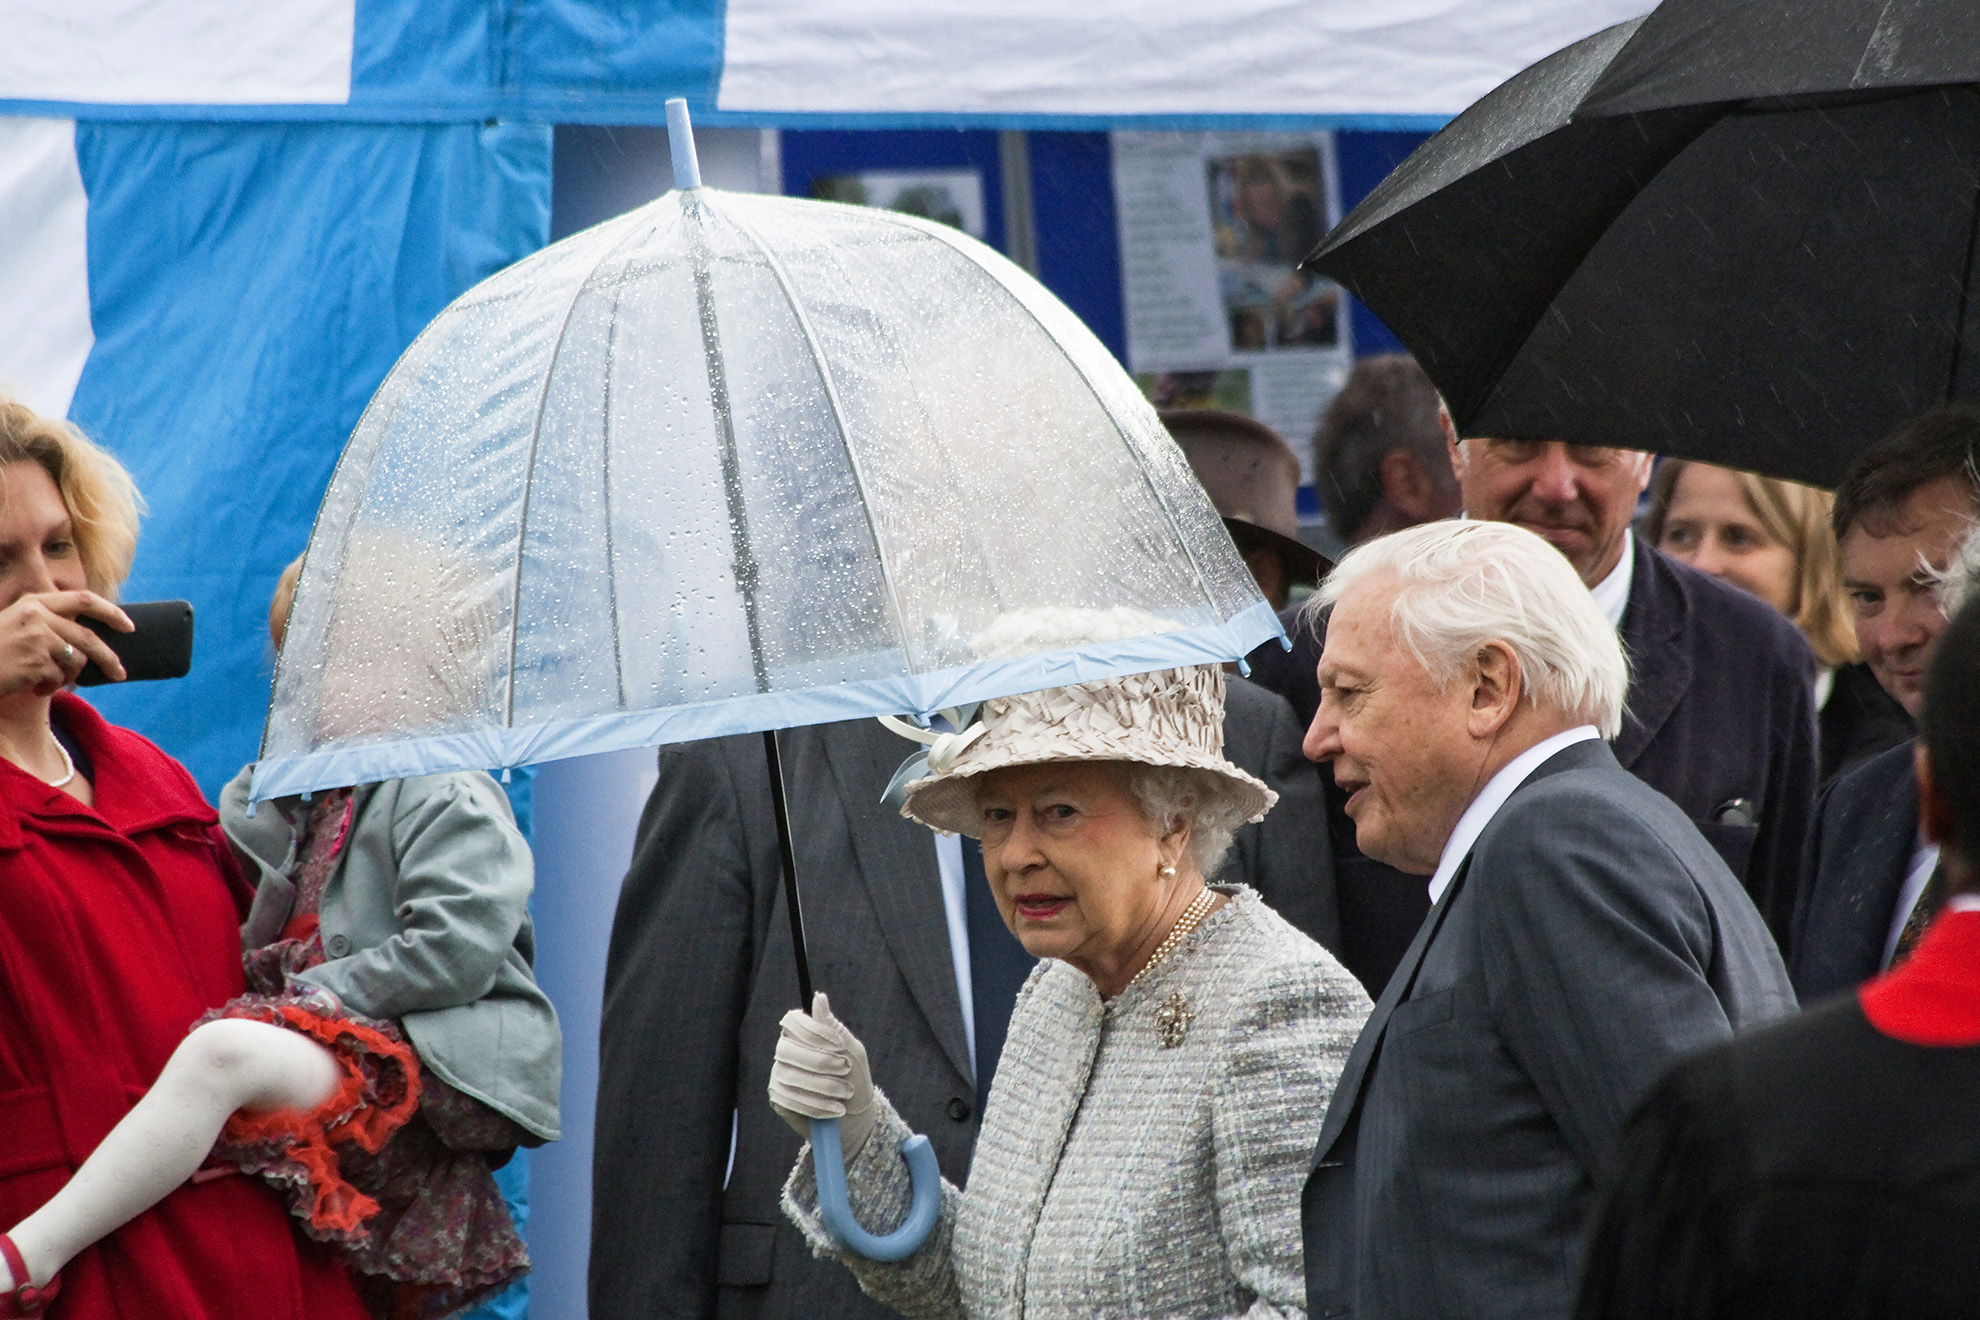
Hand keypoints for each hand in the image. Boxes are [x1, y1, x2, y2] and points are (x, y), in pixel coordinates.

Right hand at [0, 590, 130, 699]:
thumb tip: (87, 642)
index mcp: (34, 603)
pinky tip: (34, 689)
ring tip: (46, 683)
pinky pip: (60, 677)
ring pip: (76, 661)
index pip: (83, 599)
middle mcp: (37, 615)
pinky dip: (52, 687)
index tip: (128, 625)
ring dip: (66, 678)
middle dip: (108, 658)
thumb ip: (48, 626)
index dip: (110, 611)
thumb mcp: (17, 627)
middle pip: (88, 637)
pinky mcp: (36, 659)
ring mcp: (37, 637)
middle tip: (120, 674)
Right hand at [769, 992, 877, 1159]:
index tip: (839, 1045)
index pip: (792, 1021)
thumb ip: (833, 1027)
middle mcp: (786, 1052)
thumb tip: (819, 997)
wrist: (855, 1117)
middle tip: (845, 1071)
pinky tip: (832, 1110)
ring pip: (790, 1076)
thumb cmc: (854, 1078)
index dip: (813, 1032)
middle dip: (820, 1062)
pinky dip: (815, 1105)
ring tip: (844, 1095)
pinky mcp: (779, 1099)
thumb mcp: (851, 1051)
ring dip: (822, 1087)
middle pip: (787, 1049)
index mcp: (802, 1035)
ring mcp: (779, 1075)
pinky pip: (788, 1098)